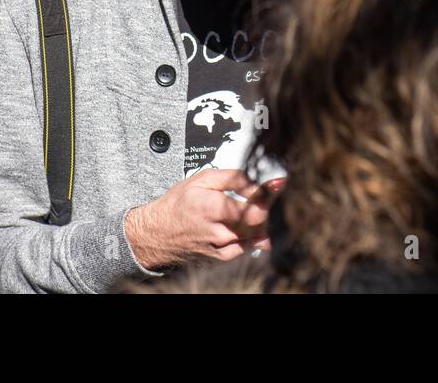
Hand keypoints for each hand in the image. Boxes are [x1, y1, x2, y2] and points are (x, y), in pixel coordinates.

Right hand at [124, 169, 270, 270]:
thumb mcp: (201, 179)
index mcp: (210, 207)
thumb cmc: (178, 204)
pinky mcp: (220, 258)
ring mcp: (219, 247)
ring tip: (257, 207)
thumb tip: (257, 183)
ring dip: (262, 221)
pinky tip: (248, 225)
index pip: (251, 205)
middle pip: (257, 222)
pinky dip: (253, 235)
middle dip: (268, 206)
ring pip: (254, 235)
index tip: (280, 184)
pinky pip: (246, 247)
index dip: (269, 194)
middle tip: (271, 194)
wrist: (157, 234)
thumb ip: (232, 178)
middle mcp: (216, 231)